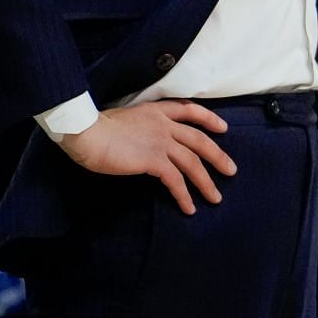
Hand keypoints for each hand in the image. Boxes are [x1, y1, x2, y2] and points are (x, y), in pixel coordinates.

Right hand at [58, 101, 236, 214]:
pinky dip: (184, 195)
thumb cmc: (96, 127)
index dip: (209, 119)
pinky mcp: (153, 160)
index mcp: (157, 110)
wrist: (86, 131)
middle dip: (218, 156)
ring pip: (193, 163)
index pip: (190, 110)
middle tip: (231, 170)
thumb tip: (144, 141)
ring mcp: (161, 142)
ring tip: (216, 197)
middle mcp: (164, 124)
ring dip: (206, 182)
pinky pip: (175, 180)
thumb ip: (141, 127)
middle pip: (200, 140)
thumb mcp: (125, 118)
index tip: (223, 128)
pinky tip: (189, 207)